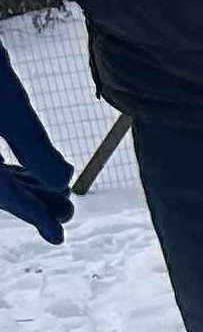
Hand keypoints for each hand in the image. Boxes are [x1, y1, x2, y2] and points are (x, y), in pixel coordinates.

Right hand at [0, 40, 71, 245]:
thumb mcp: (5, 95)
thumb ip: (30, 141)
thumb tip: (62, 181)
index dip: (29, 213)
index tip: (58, 236)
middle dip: (28, 202)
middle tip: (66, 213)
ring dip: (20, 185)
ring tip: (57, 196)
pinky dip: (5, 166)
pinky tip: (31, 173)